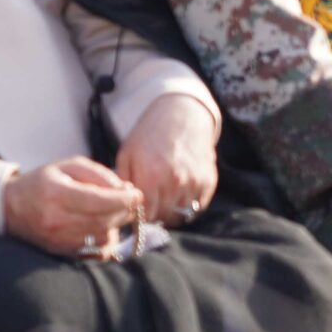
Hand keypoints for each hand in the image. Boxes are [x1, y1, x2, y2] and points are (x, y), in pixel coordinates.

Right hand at [3, 157, 145, 258]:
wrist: (10, 207)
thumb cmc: (44, 182)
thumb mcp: (69, 166)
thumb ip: (99, 175)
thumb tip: (124, 189)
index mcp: (56, 193)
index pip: (99, 201)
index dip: (124, 199)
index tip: (137, 194)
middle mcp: (55, 219)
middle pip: (104, 220)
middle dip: (125, 211)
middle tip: (131, 202)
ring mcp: (56, 239)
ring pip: (102, 237)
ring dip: (117, 225)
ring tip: (116, 212)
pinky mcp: (60, 251)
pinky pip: (94, 251)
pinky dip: (108, 240)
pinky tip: (107, 227)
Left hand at [114, 94, 218, 224]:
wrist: (181, 115)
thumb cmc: (149, 135)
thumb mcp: (127, 155)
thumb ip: (123, 184)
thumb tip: (123, 208)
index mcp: (150, 176)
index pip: (145, 215)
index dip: (140, 215)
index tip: (138, 210)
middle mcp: (174, 181)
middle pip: (164, 217)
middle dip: (156, 214)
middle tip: (151, 204)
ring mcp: (193, 181)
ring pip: (182, 213)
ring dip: (173, 209)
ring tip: (166, 197)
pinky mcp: (208, 179)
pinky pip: (198, 205)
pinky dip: (189, 203)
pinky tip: (180, 191)